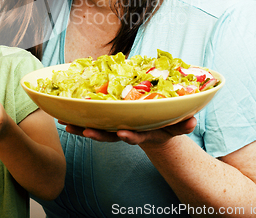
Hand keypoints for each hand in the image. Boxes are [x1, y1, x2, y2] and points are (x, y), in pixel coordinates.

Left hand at [60, 116, 196, 145]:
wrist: (153, 128)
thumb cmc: (164, 124)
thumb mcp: (176, 125)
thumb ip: (183, 124)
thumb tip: (192, 120)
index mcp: (143, 132)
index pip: (136, 135)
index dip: (130, 136)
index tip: (123, 133)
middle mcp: (127, 132)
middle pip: (111, 136)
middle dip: (99, 135)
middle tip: (86, 132)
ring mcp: (115, 128)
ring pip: (97, 131)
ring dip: (81, 129)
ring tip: (67, 126)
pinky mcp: (107, 123)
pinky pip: (90, 123)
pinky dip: (77, 122)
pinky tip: (63, 118)